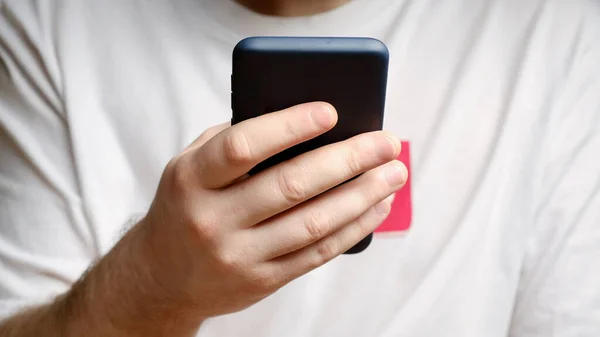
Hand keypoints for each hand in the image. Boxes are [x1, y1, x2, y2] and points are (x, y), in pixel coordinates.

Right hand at [141, 102, 406, 319]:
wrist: (160, 277)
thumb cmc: (185, 206)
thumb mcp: (190, 167)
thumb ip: (233, 143)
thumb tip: (302, 122)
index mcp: (192, 179)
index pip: (243, 147)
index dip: (290, 127)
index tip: (331, 112)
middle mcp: (212, 219)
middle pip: (291, 185)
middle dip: (348, 160)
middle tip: (386, 142)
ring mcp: (238, 255)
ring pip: (313, 222)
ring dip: (362, 195)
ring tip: (394, 173)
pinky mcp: (262, 280)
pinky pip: (317, 253)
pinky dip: (353, 228)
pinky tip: (376, 206)